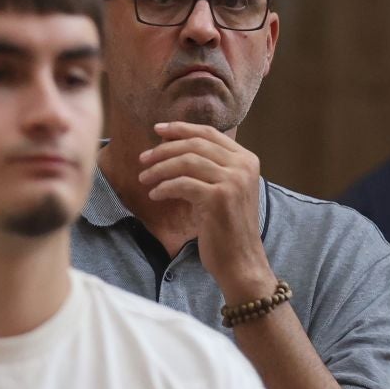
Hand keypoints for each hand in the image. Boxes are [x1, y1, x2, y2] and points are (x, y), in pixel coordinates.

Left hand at [139, 122, 275, 302]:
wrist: (240, 260)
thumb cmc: (226, 227)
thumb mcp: (222, 190)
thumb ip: (209, 168)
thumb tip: (173, 146)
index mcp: (246, 159)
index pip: (209, 133)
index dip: (181, 128)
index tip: (157, 129)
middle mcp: (243, 166)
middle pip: (195, 144)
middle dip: (164, 149)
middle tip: (142, 159)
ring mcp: (233, 181)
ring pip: (186, 161)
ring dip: (160, 168)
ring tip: (144, 178)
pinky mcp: (219, 198)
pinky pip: (182, 184)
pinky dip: (164, 187)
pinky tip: (155, 194)